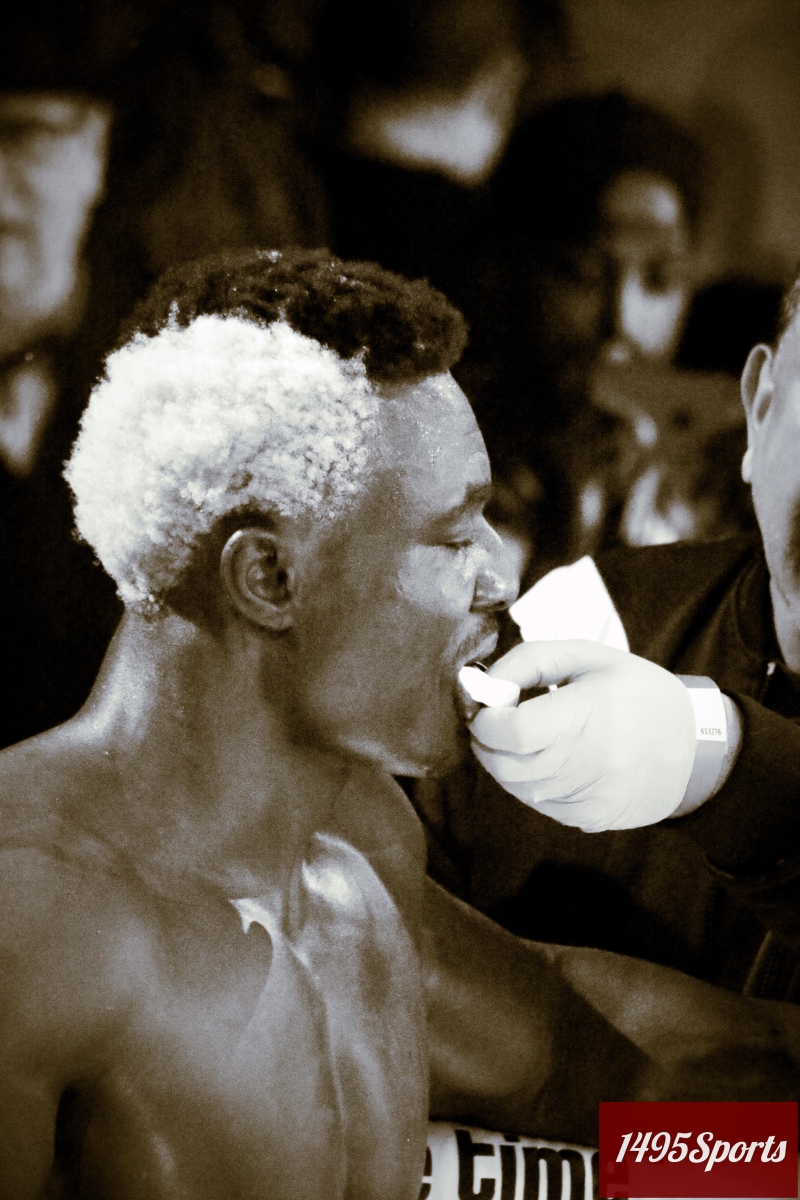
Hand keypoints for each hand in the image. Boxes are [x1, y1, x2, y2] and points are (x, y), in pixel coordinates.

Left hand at [468, 640, 696, 831]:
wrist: (696, 745)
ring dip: (506, 763)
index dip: (487, 721)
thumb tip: (484, 686)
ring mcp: (592, 796)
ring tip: (525, 738)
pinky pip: (539, 804)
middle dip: (487, 743)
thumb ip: (530, 661)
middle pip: (506, 765)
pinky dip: (531, 782)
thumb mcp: (589, 656)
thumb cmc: (638, 693)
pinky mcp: (593, 818)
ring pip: (517, 788)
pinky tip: (551, 761)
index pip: (513, 732)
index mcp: (590, 714)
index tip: (487, 707)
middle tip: (494, 722)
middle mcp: (591, 761)